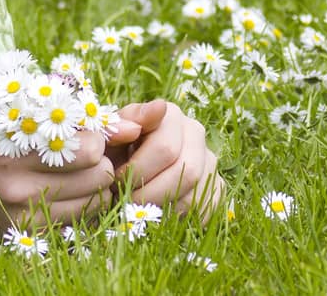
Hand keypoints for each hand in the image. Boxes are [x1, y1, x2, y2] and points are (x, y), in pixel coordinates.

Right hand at [0, 116, 143, 229]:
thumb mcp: (26, 117)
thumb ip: (83, 121)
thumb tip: (135, 127)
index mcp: (15, 143)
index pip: (88, 146)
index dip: (94, 137)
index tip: (84, 134)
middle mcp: (18, 182)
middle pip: (98, 175)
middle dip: (100, 162)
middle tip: (85, 155)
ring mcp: (24, 213)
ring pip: (95, 200)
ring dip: (96, 185)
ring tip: (77, 172)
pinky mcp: (29, 234)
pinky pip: (81, 219)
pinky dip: (84, 204)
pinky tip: (68, 191)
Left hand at [109, 100, 223, 220]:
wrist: (124, 165)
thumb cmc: (114, 149)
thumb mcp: (109, 135)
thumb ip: (124, 122)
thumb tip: (158, 108)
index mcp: (171, 115)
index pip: (165, 148)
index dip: (138, 171)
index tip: (116, 180)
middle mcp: (196, 133)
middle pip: (186, 172)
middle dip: (150, 192)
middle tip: (126, 199)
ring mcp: (209, 160)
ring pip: (196, 194)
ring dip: (162, 208)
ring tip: (137, 207)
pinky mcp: (216, 185)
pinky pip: (205, 209)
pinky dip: (179, 217)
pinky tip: (157, 213)